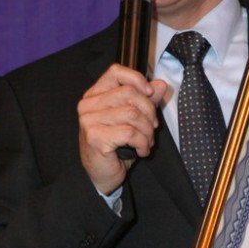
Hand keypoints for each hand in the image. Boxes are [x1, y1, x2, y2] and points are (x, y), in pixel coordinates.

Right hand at [78, 64, 167, 194]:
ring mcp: (89, 121)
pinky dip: (143, 143)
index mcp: (95, 95)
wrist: (101, 175)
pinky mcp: (95, 137)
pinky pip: (130, 132)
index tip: (150, 93)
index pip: (115, 72)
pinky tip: (141, 151)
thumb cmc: (115, 146)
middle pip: (129, 93)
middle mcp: (88, 105)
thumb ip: (145, 100)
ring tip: (147, 141)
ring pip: (132, 114)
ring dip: (147, 130)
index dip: (137, 79)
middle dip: (149, 112)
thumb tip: (159, 84)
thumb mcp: (133, 120)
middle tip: (152, 127)